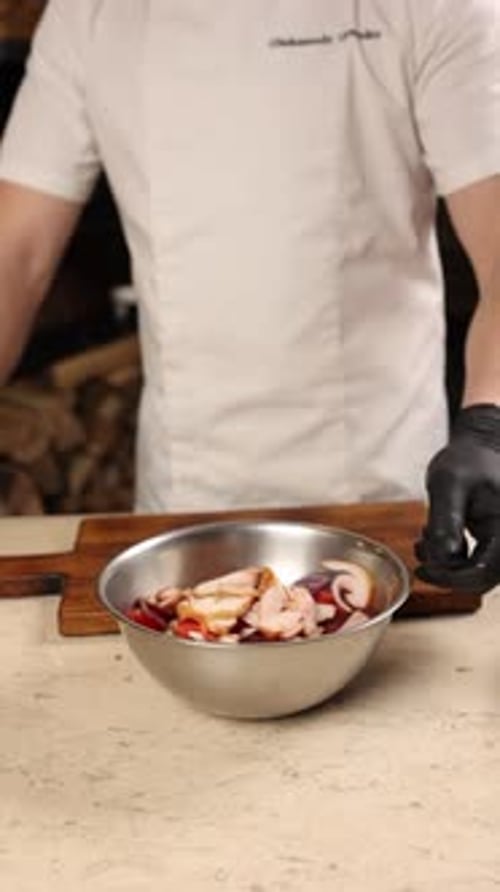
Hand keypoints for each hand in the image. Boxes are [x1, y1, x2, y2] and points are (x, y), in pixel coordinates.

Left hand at [415, 404, 499, 593]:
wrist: (479, 447)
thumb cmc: (468, 459)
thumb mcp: (449, 482)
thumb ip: (446, 519)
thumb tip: (443, 555)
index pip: (485, 573)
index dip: (451, 579)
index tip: (423, 570)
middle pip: (481, 578)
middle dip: (446, 570)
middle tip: (420, 550)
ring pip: (474, 571)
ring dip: (445, 562)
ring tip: (424, 537)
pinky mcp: (493, 541)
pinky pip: (472, 561)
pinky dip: (449, 554)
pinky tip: (432, 535)